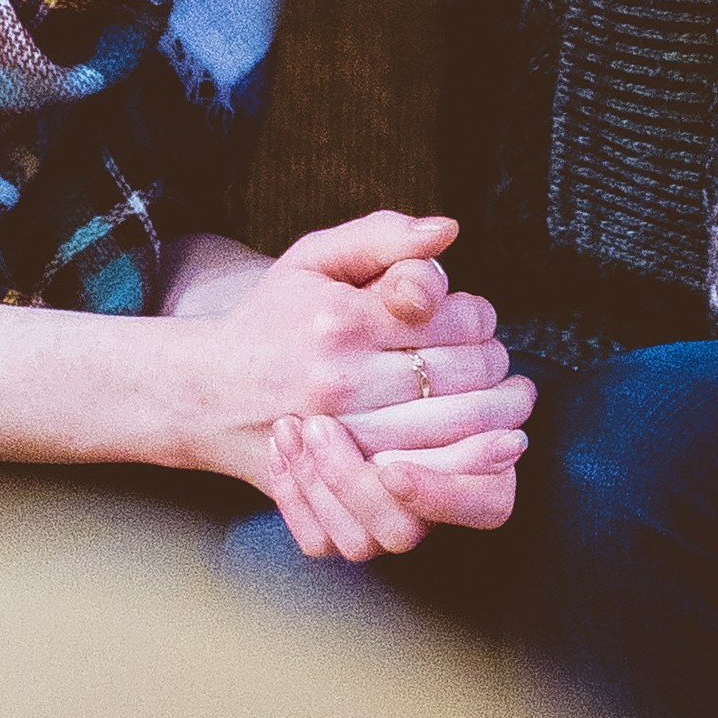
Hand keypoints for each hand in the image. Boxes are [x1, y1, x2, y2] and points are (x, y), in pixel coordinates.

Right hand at [176, 219, 532, 554]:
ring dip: (494, 421)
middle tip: (504, 368)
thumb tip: (449, 230)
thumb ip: (384, 237)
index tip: (478, 321)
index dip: (481, 319)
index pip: (454, 321)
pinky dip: (459, 471)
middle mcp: (341, 381)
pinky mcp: (335, 481)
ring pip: (448, 433)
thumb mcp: (316, 258)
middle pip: (460, 379)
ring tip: (510, 407)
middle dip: (496, 370)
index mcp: (343, 320)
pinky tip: (479, 452)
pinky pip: (416, 488)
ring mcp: (339, 438)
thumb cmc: (273, 316)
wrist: (207, 392)